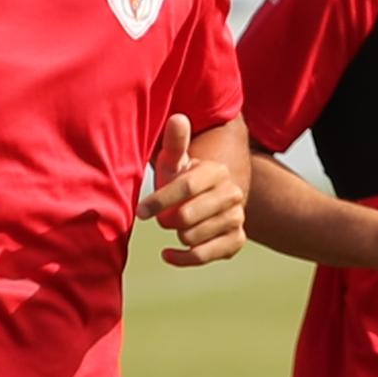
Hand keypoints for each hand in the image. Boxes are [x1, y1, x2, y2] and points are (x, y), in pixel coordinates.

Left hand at [143, 114, 245, 266]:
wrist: (206, 201)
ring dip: (177, 235)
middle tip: (164, 217)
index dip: (160, 201)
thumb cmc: (182, 180)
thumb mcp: (175, 162)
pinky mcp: (236, 240)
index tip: (140, 211)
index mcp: (217, 172)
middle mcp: (233, 194)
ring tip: (178, 226)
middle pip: (186, 217)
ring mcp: (237, 218)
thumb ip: (175, 142)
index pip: (186, 188)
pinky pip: (204, 256)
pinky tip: (169, 253)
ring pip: (192, 237)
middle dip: (167, 220)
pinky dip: (183, 258)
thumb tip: (177, 118)